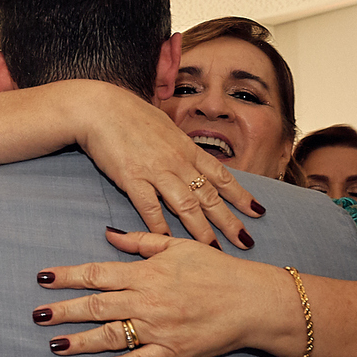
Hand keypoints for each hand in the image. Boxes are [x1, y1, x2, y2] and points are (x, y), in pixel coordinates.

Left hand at [32, 229, 283, 356]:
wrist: (255, 302)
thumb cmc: (216, 270)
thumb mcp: (178, 246)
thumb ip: (140, 241)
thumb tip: (106, 233)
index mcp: (146, 274)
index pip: (96, 274)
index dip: (67, 277)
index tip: (42, 278)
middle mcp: (147, 301)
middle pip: (95, 306)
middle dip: (63, 311)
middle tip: (36, 315)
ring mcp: (159, 329)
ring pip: (111, 336)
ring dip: (80, 341)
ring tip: (54, 344)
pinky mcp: (173, 352)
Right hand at [71, 83, 262, 248]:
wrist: (100, 108)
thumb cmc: (128, 114)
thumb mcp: (163, 126)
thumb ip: (177, 146)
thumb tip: (187, 157)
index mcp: (186, 148)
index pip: (221, 175)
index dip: (241, 195)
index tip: (257, 211)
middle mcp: (177, 161)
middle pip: (209, 195)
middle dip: (229, 220)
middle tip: (245, 241)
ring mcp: (155, 170)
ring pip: (186, 205)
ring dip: (200, 229)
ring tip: (213, 248)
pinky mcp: (132, 178)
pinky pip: (150, 207)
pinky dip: (160, 226)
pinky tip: (168, 240)